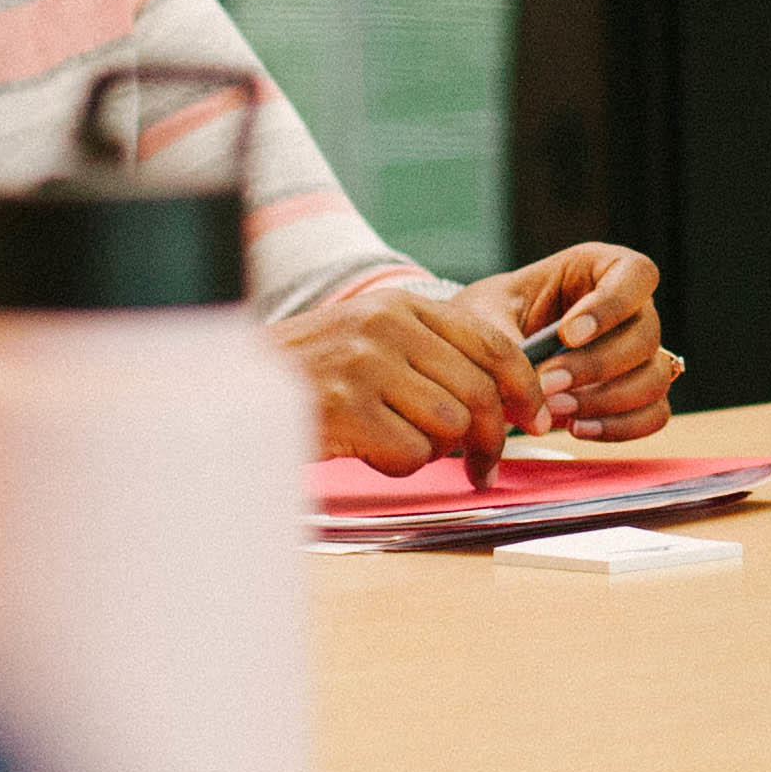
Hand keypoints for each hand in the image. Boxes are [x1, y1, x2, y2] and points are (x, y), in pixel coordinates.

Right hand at [294, 279, 544, 480]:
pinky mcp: (345, 406)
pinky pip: (410, 452)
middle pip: (479, 392)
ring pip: (449, 424)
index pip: (493, 343)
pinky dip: (399, 464)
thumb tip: (506, 404)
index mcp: (402, 305)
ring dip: (434, 450)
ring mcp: (364, 363)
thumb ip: (434, 357)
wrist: (234, 387)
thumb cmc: (314, 375)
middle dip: (489, 439)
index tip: (536, 421)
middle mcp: (386, 325)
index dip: (525, 388)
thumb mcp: (375, 341)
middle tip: (481, 466)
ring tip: (399, 444)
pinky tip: (369, 450)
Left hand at [462, 242, 675, 440]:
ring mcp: (639, 355)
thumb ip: (505, 340)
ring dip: (606, 400)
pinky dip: (619, 427)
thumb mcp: (484, 316)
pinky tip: (576, 427)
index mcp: (599, 269)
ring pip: (654, 378)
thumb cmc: (489, 321)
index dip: (611, 305)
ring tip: (555, 408)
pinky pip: (654, 415)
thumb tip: (533, 381)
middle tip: (547, 383)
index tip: (567, 334)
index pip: (636, 274)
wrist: (484, 357)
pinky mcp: (638, 396)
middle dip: (595, 365)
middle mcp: (630, 310)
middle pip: (646, 334)